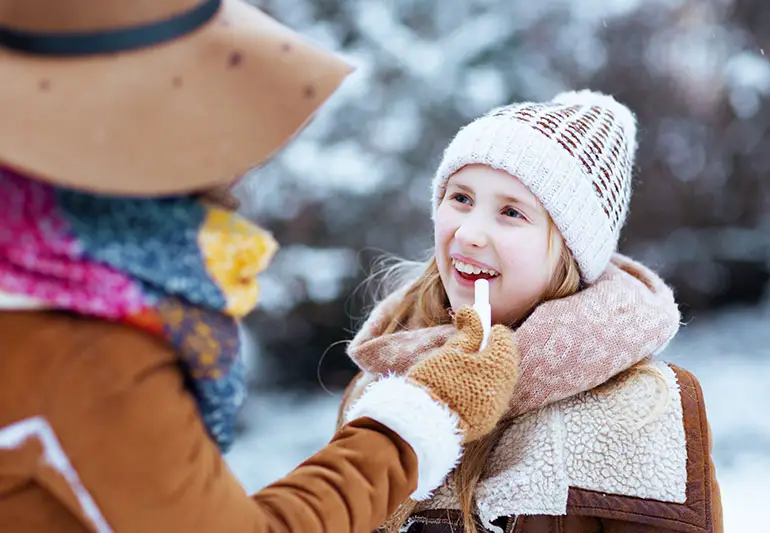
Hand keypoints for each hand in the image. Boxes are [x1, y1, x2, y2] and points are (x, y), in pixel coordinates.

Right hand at [406, 306, 518, 442]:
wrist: (427, 422)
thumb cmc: (436, 380)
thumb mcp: (451, 350)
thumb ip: (467, 330)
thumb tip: (471, 312)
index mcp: (499, 363)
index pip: (503, 338)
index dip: (489, 331)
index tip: (475, 327)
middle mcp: (505, 384)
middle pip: (503, 359)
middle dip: (488, 351)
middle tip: (466, 347)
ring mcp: (498, 405)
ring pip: (498, 379)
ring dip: (485, 371)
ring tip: (460, 369)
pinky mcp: (489, 420)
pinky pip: (491, 397)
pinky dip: (481, 389)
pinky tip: (462, 388)